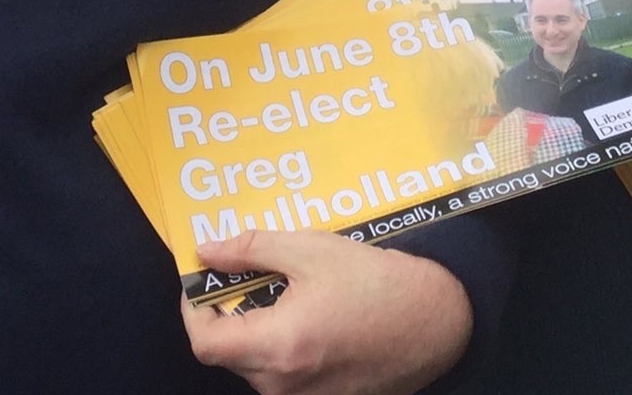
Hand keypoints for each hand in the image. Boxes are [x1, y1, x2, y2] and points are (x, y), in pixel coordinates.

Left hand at [181, 231, 471, 394]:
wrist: (436, 322)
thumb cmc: (376, 283)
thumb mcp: (311, 250)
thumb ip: (252, 249)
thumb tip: (208, 250)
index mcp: (279, 347)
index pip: (204, 343)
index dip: (194, 311)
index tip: (203, 281)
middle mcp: (285, 385)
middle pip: (228, 355)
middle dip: (227, 315)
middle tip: (244, 276)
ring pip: (254, 366)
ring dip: (254, 330)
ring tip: (282, 292)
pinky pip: (282, 376)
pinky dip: (279, 347)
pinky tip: (305, 316)